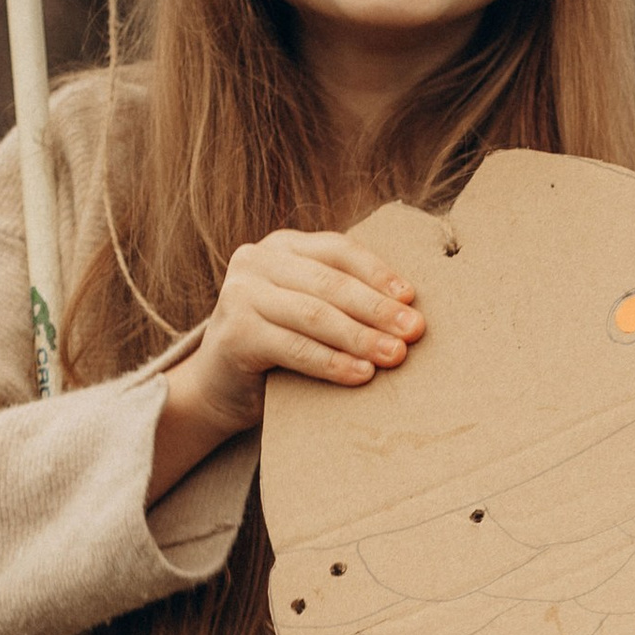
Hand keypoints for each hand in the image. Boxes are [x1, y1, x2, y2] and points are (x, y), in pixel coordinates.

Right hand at [148, 231, 423, 499]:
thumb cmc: (277, 348)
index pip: (338, 250)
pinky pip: (294, 348)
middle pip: (330, 283)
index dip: (377, 272)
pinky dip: (331, 363)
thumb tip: (408, 313)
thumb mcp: (307, 311)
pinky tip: (362, 375)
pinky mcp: (233, 332)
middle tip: (415, 331)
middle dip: (376, 308)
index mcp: (281, 247)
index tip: (412, 298)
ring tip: (395, 355)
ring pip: (314, 314)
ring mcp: (239, 294)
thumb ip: (340, 300)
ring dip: (360, 336)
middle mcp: (255, 260)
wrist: (219, 387)